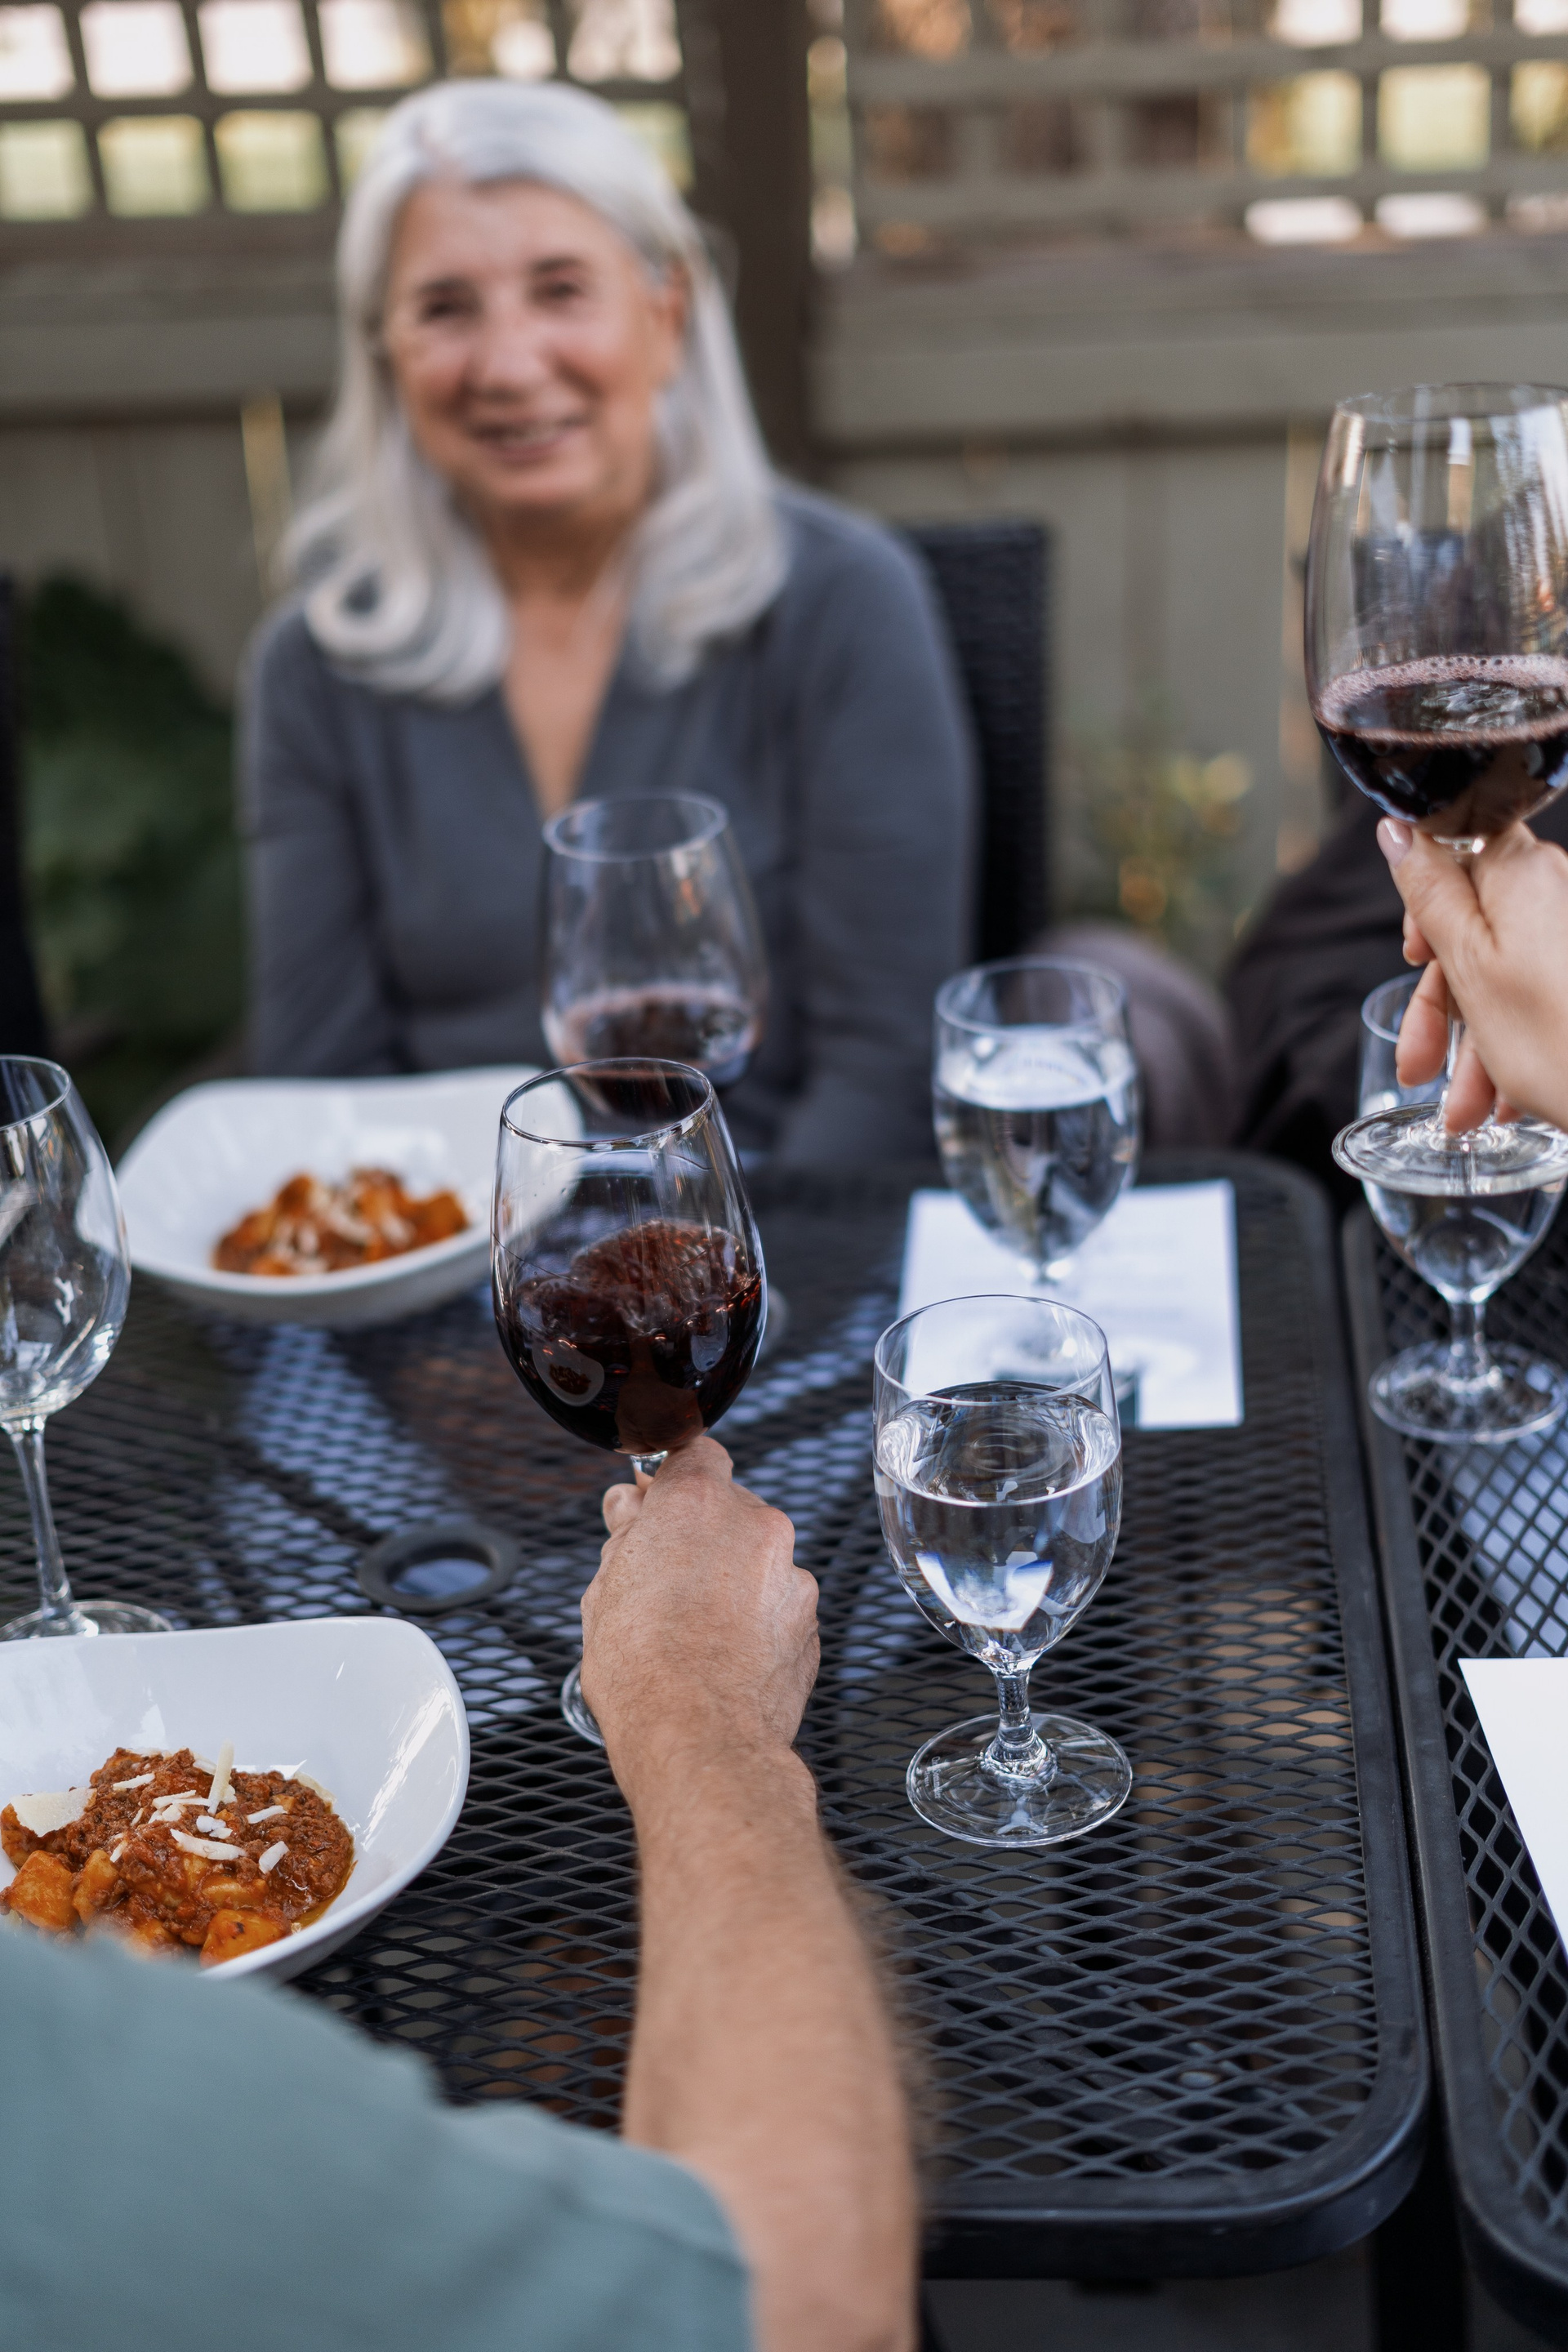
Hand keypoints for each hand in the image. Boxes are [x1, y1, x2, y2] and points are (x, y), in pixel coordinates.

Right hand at [580, 1435, 818, 1801]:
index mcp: (699, 1503)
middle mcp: (756, 1526)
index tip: (655, 1503)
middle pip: (729, 1509)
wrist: (699, 1740)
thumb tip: (629, 1508)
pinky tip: (724, 1655)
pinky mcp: (811, 1622)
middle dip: (701, 1536)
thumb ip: (626, 1534)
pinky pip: (779, 1604)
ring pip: (757, 1560)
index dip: (673, 1479)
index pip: (696, 1452)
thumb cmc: (644, 1672)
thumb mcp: (604, 1589)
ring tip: (694, 1631)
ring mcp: (791, 1575)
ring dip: (732, 1580)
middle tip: (663, 1580)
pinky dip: (758, 1620)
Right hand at [1379, 816, 1567, 1131]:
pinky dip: (1515, 1043)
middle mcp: (1554, 890)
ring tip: (1468, 1110)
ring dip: (1475, 1044)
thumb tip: (1399, 830)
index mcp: (1520, 872)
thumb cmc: (1563, 1044)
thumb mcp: (1470, 968)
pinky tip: (1507, 1098)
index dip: (1423, 910)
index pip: (1451, 853)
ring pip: (1505, 974)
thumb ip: (1429, 894)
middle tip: (1419, 1064)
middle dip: (1442, 1006)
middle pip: (1474, 929)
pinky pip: (1540, 994)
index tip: (1413, 960)